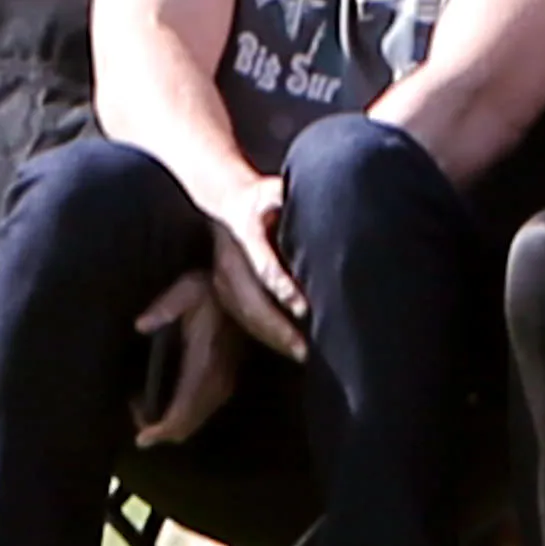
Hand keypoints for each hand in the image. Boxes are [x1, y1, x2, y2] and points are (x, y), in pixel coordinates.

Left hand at [130, 268, 241, 447]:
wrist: (246, 294)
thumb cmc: (211, 291)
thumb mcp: (186, 291)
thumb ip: (163, 308)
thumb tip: (140, 326)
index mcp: (204, 363)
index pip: (183, 412)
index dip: (161, 431)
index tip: (140, 438)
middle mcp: (215, 381)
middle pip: (187, 425)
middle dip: (160, 430)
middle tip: (135, 412)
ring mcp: (223, 383)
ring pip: (195, 421)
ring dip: (170, 422)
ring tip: (143, 404)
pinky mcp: (226, 381)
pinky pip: (201, 411)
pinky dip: (181, 415)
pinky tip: (164, 400)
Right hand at [202, 174, 307, 361]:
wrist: (228, 201)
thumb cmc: (263, 196)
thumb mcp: (276, 191)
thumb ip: (291, 201)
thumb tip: (320, 207)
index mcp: (246, 234)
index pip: (264, 267)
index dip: (283, 288)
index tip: (303, 308)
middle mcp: (230, 261)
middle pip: (252, 302)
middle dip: (278, 329)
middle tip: (305, 349)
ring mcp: (224, 279)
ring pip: (247, 315)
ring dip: (274, 337)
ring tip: (302, 354)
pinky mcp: (227, 292)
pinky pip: (246, 318)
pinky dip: (268, 335)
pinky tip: (289, 348)